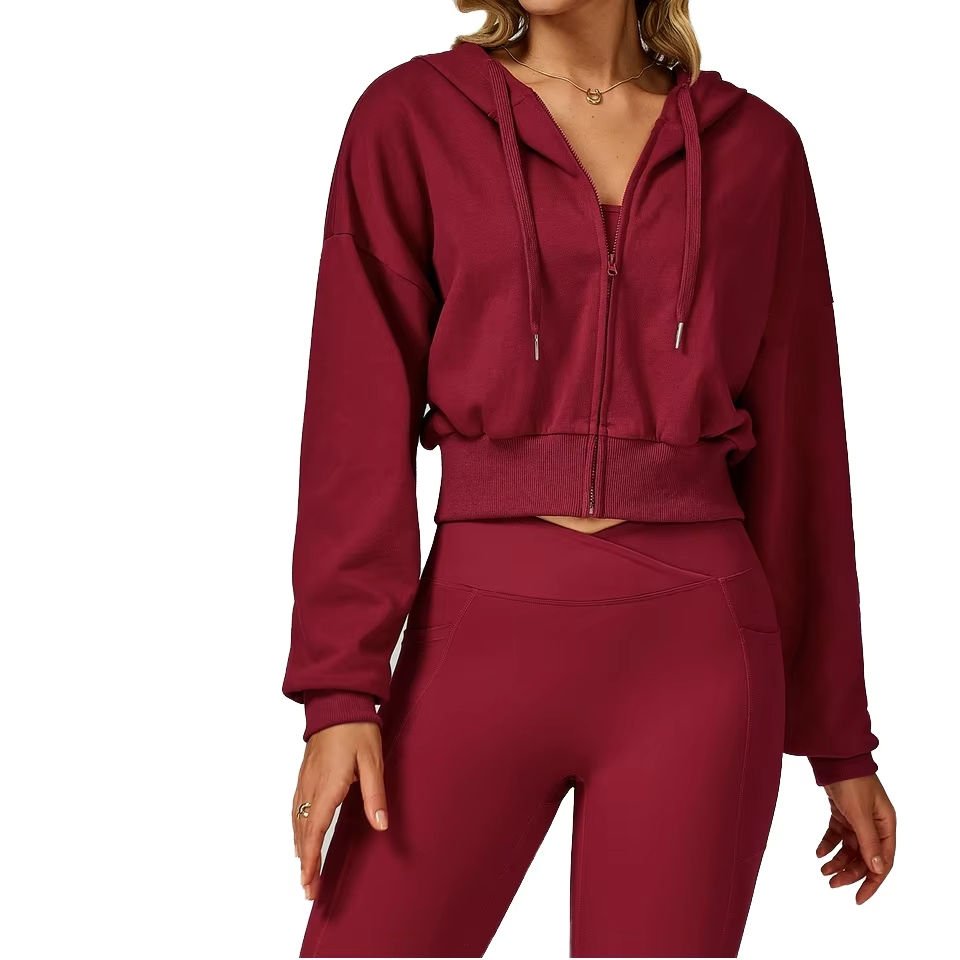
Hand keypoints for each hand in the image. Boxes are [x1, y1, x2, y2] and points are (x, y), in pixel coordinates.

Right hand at [292, 722, 387, 900]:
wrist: (337, 701)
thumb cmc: (356, 729)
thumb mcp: (372, 761)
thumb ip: (374, 795)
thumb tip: (380, 826)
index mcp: (328, 786)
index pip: (315, 831)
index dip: (312, 860)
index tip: (310, 883)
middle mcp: (311, 786)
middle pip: (303, 832)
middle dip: (305, 862)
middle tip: (309, 889)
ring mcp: (305, 779)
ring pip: (297, 820)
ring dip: (300, 847)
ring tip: (305, 870)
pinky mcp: (305, 773)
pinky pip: (296, 806)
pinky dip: (296, 827)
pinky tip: (300, 835)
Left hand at [815, 773, 895, 903]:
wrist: (834, 755)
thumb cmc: (851, 781)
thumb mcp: (860, 814)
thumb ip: (868, 842)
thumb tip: (876, 870)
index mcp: (886, 826)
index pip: (883, 862)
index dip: (871, 882)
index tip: (857, 897)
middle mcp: (875, 825)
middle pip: (865, 857)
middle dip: (849, 872)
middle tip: (831, 882)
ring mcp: (858, 819)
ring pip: (850, 848)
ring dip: (838, 860)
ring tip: (822, 870)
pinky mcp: (843, 812)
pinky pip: (837, 834)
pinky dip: (829, 844)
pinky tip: (819, 852)